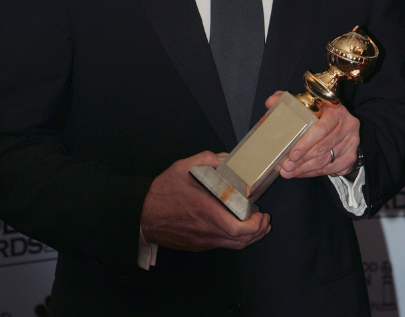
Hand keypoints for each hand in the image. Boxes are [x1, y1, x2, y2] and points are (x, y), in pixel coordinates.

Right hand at [140, 151, 270, 250]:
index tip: (261, 215)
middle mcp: (206, 230)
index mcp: (206, 211)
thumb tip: (225, 158)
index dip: (256, 226)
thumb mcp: (181, 168)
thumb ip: (205, 159)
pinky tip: (237, 227)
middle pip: (241, 241)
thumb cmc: (160, 194)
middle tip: (264, 219)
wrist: (141, 216)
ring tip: (256, 224)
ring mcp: (202, 240)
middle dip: (259, 231)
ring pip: (233, 246)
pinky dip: (235, 239)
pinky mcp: (197, 245)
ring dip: (249, 237)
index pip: (238, 229)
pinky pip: (222, 245)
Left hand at [264, 91, 360, 177]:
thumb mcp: (308, 105)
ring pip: (325, 160)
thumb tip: (270, 102)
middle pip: (323, 147)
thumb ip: (290, 102)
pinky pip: (330, 168)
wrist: (344, 127)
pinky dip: (313, 173)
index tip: (292, 154)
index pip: (322, 128)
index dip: (306, 142)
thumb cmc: (321, 116)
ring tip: (288, 172)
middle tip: (286, 167)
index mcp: (337, 110)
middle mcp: (348, 125)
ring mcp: (352, 142)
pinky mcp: (351, 157)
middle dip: (302, 160)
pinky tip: (301, 173)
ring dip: (305, 168)